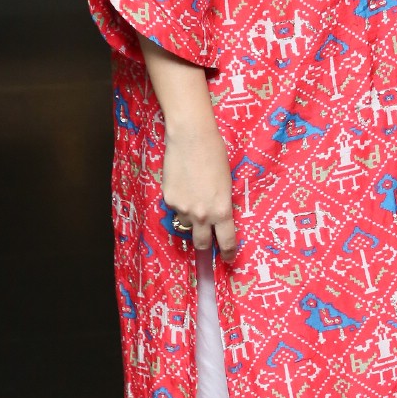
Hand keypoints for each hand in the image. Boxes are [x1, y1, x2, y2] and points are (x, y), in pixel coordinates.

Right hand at [162, 116, 237, 262]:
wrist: (191, 138)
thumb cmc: (215, 154)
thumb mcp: (226, 183)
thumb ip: (221, 204)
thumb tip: (216, 217)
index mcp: (222, 210)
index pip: (226, 241)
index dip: (228, 253)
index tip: (228, 259)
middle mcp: (202, 215)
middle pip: (202, 243)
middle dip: (205, 245)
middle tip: (206, 242)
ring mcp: (183, 208)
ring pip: (185, 223)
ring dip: (190, 218)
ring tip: (192, 196)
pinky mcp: (168, 199)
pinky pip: (174, 208)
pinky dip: (179, 202)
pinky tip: (182, 184)